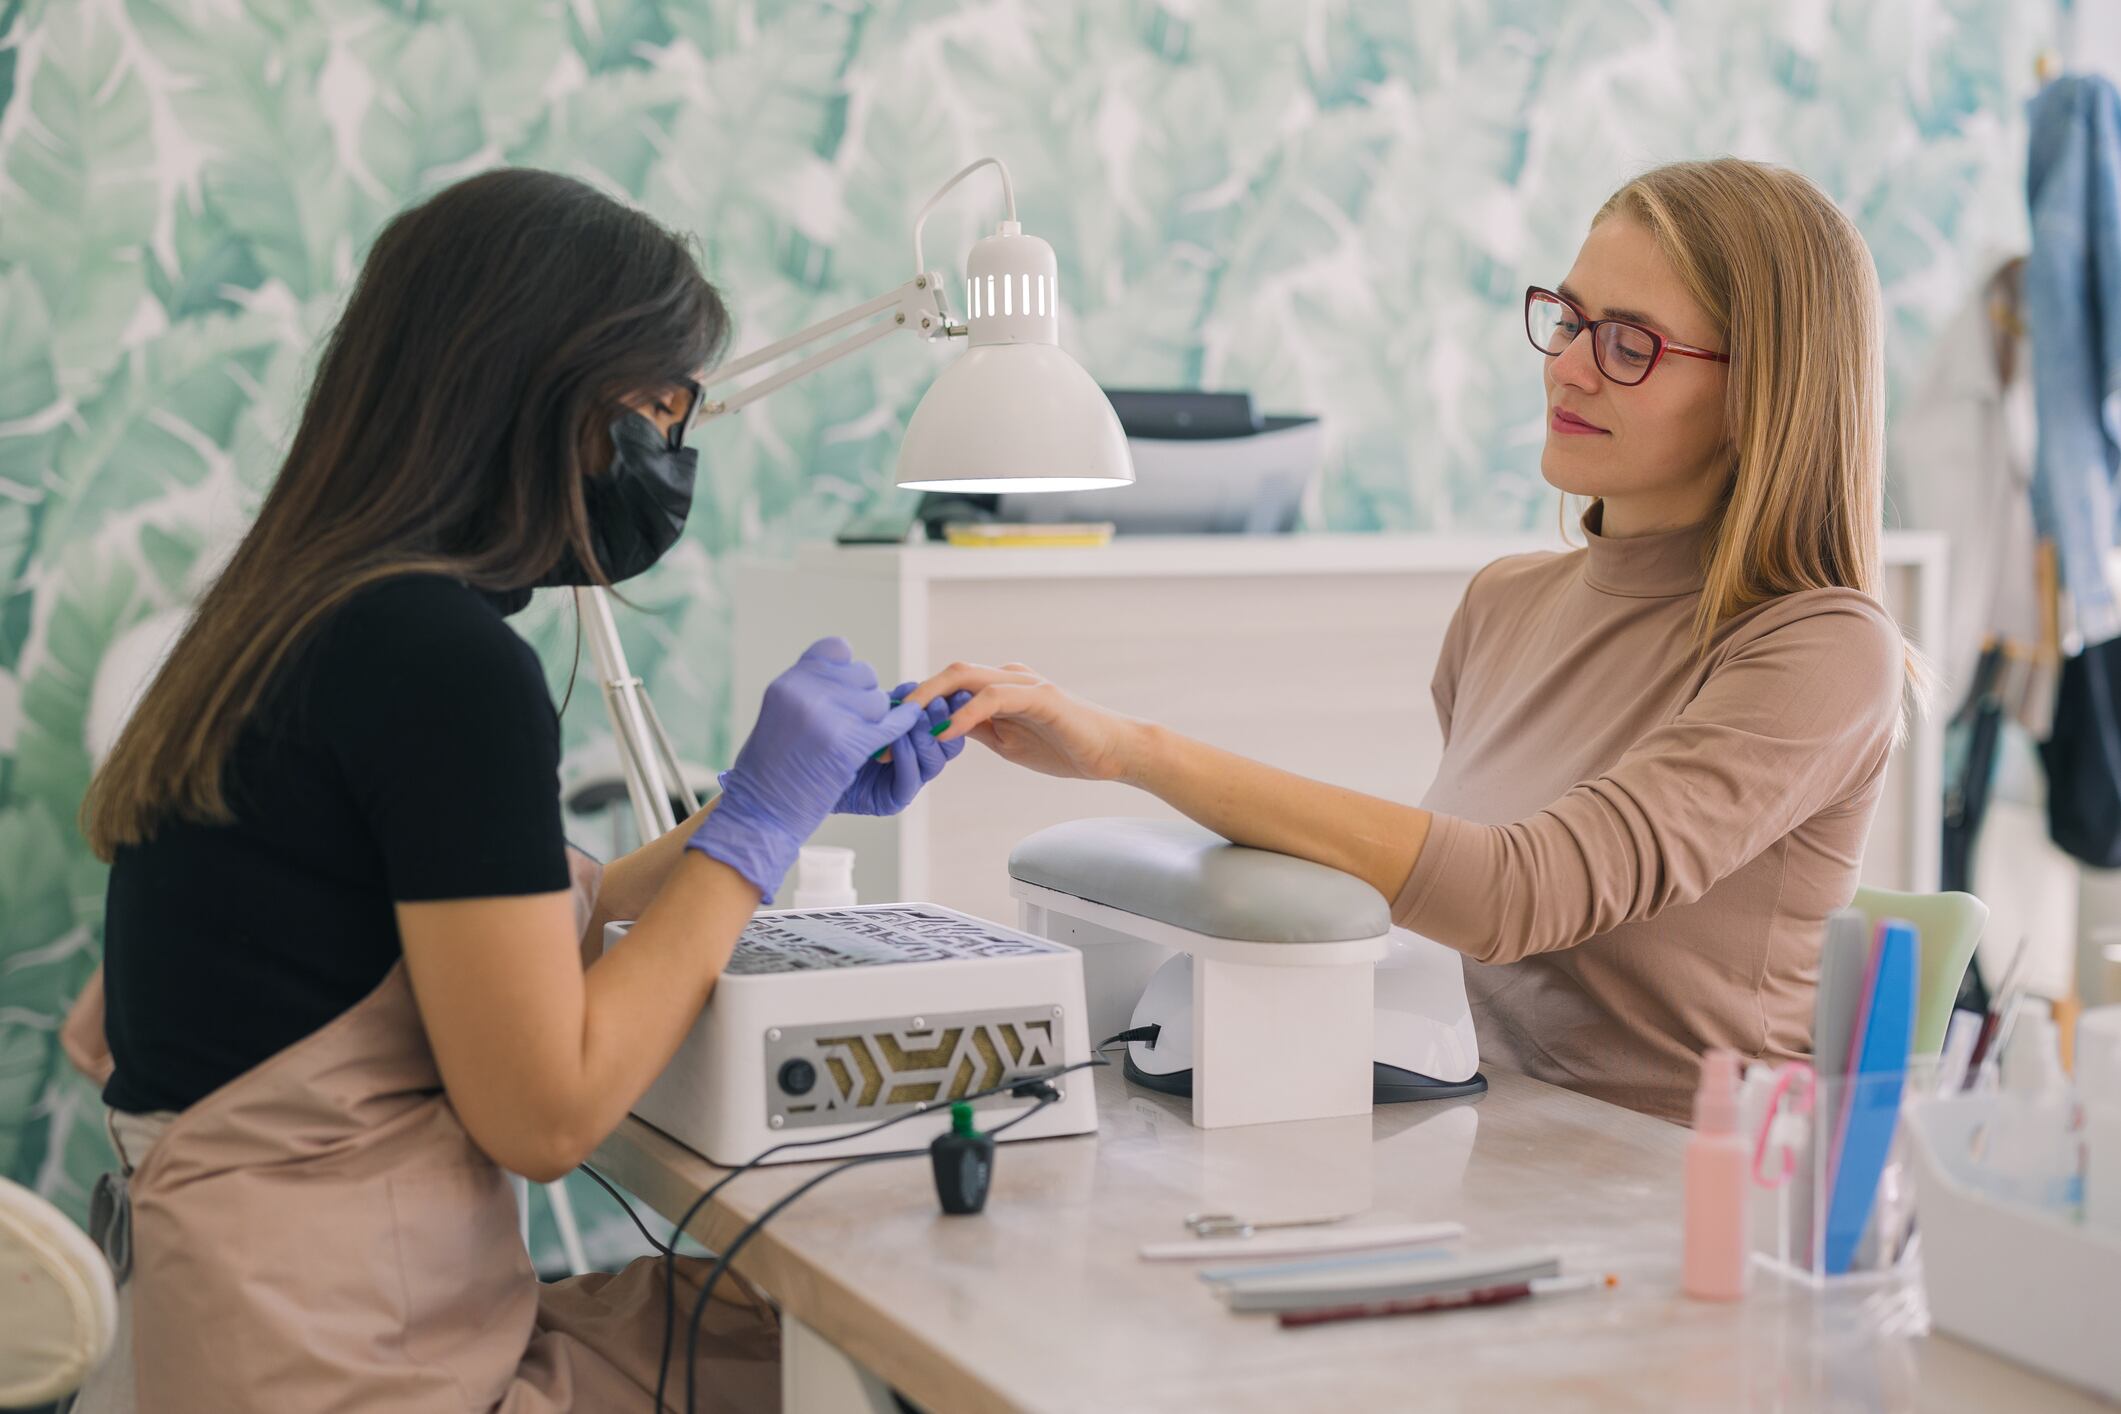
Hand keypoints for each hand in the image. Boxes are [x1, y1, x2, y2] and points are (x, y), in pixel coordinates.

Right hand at [689, 638, 923, 899]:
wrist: (759, 812)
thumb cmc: (769, 768)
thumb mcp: (781, 714)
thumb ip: (812, 691)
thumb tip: (854, 671)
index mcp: (789, 682)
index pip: (836, 648)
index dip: (847, 669)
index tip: (848, 687)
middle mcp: (806, 692)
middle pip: (863, 675)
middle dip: (865, 697)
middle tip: (854, 721)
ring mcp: (828, 717)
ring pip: (879, 702)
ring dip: (876, 720)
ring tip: (856, 740)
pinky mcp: (848, 744)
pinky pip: (890, 726)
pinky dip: (902, 726)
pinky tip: (909, 724)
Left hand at [833, 684, 974, 815]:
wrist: (804, 764)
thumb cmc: (834, 733)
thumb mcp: (867, 712)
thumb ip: (892, 702)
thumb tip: (913, 685)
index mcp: (916, 737)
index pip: (945, 724)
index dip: (952, 707)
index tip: (953, 690)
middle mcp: (916, 761)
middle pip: (948, 744)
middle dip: (943, 721)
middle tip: (937, 703)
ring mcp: (906, 782)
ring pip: (933, 761)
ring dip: (925, 737)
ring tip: (913, 719)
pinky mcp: (892, 800)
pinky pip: (910, 780)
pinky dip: (906, 757)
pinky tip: (896, 740)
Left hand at [905, 662, 1143, 781]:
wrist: (1114, 752)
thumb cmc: (1064, 746)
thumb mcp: (1007, 743)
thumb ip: (976, 731)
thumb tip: (936, 731)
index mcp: (998, 687)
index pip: (948, 687)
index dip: (915, 703)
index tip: (884, 726)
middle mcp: (1008, 677)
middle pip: (950, 674)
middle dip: (913, 696)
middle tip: (882, 721)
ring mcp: (1025, 683)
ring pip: (967, 676)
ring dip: (931, 699)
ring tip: (904, 722)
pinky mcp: (1042, 696)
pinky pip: (996, 698)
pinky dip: (967, 713)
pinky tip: (946, 731)